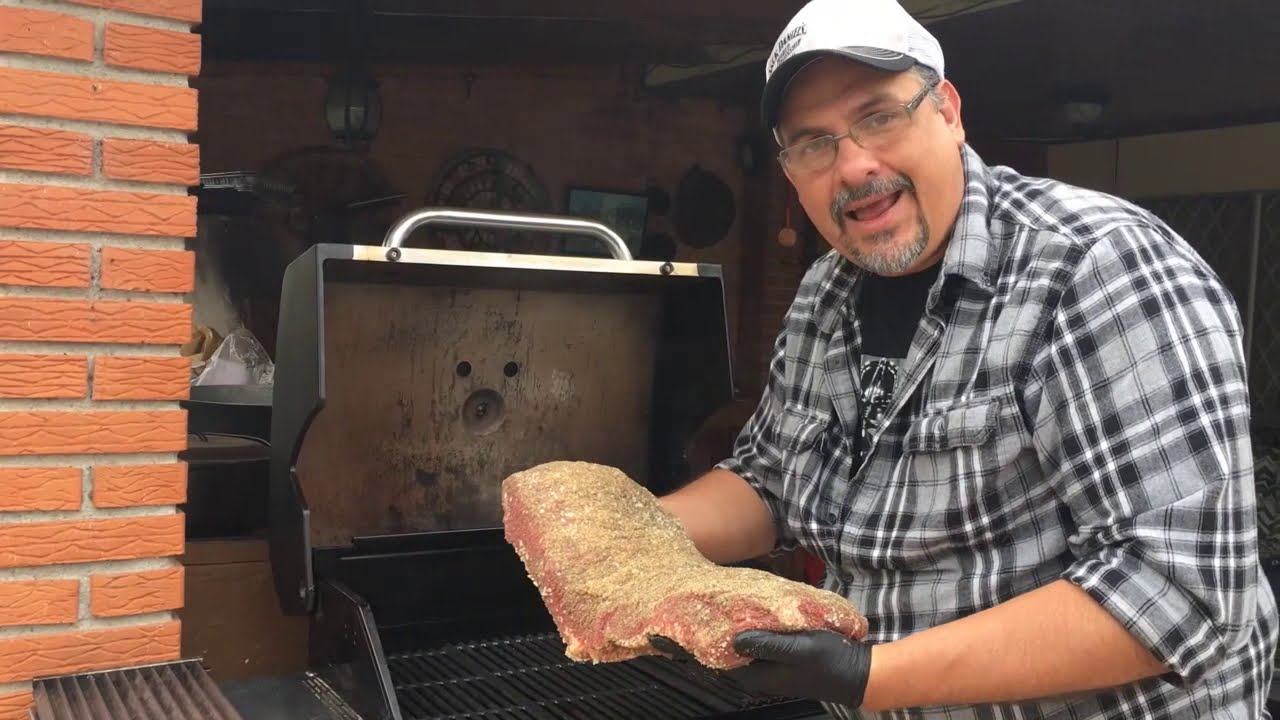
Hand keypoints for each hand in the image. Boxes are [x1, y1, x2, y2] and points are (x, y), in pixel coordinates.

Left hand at [650, 630, 871, 707]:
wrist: (855, 672)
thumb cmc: (828, 662)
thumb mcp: (798, 649)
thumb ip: (765, 645)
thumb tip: (732, 639)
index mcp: (751, 673)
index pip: (705, 660)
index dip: (681, 646)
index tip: (657, 630)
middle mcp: (750, 670)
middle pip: (709, 651)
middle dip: (688, 634)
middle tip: (664, 610)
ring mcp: (759, 661)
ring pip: (723, 644)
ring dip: (704, 628)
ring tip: (683, 607)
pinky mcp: (770, 651)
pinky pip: (740, 638)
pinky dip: (726, 624)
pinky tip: (721, 610)